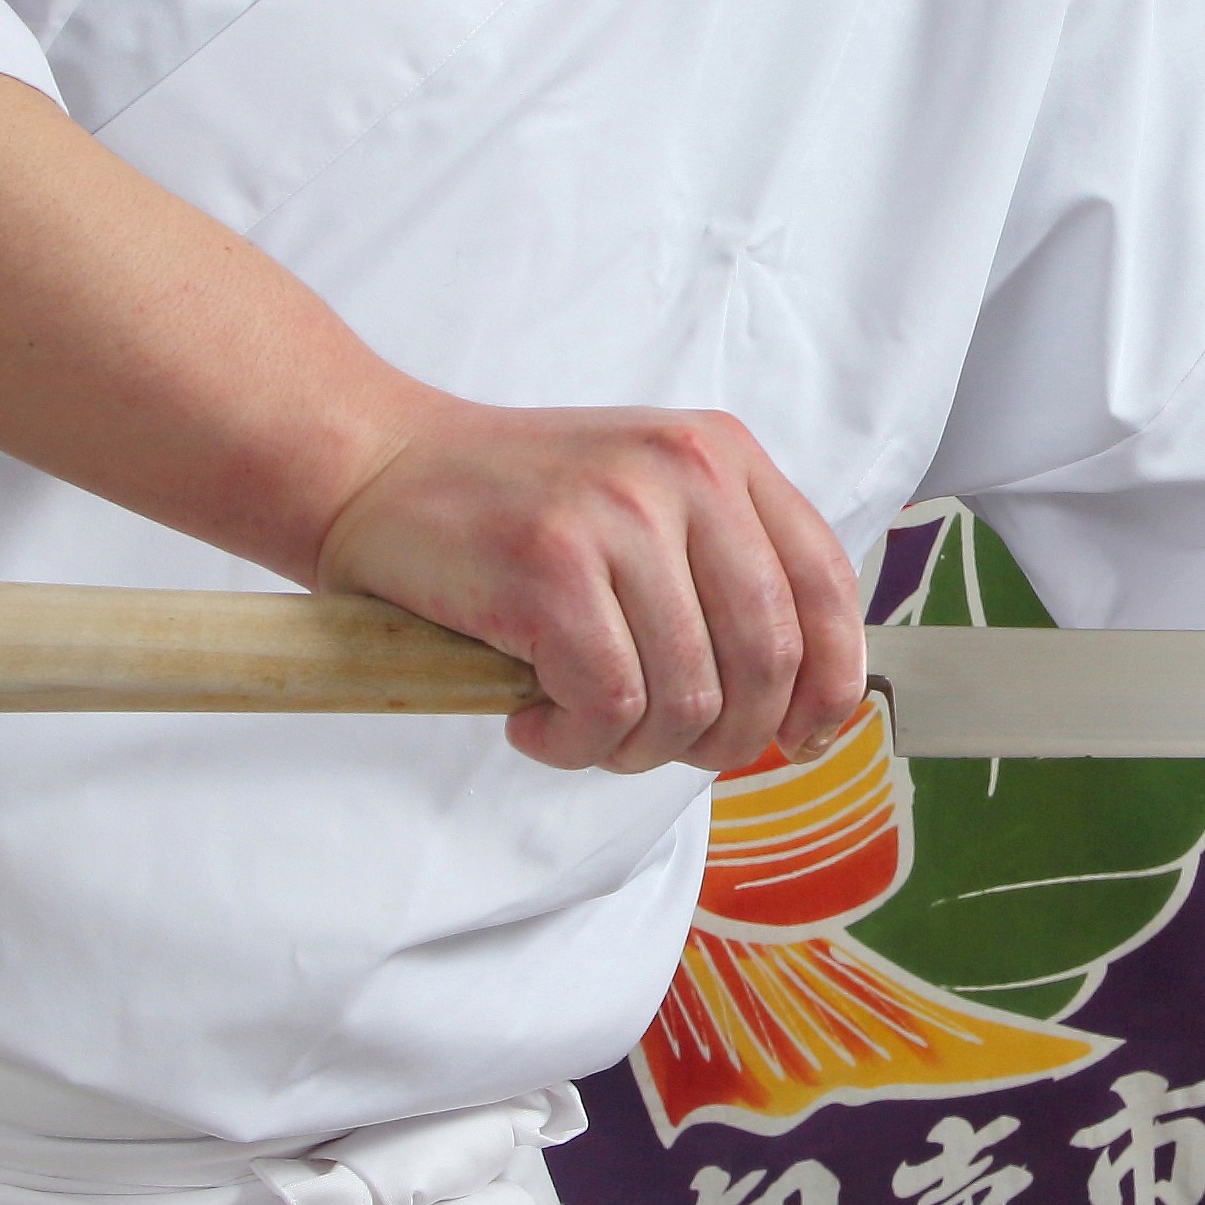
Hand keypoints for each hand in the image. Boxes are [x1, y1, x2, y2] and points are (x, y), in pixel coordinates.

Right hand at [312, 398, 868, 777]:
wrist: (375, 468)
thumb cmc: (508, 507)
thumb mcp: (643, 502)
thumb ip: (720, 568)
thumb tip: (799, 698)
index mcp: (722, 456)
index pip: (825, 586)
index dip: (830, 684)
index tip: (803, 737)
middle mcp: (685, 474)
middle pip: (768, 660)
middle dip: (726, 738)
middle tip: (660, 745)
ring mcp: (618, 517)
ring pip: (690, 697)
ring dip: (637, 748)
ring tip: (583, 727)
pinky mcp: (553, 569)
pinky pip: (611, 707)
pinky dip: (575, 742)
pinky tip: (534, 718)